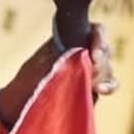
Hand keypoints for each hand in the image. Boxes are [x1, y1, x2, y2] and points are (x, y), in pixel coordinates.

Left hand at [0, 24, 118, 126]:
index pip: (95, 30)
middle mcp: (84, 52)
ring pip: (108, 67)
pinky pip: (110, 84)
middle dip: (100, 61)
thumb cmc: (29, 79)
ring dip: (103, 74)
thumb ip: (60, 56)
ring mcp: (90, 70)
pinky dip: (109, 86)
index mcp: (71, 40)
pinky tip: (100, 90)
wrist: (23, 103)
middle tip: (91, 68)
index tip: (95, 52)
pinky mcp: (93, 87)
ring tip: (92, 83)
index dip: (100, 37)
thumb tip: (78, 53)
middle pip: (105, 50)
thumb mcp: (40, 63)